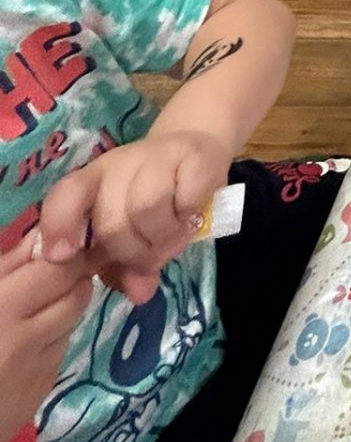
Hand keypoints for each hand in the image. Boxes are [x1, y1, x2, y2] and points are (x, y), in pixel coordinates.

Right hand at [0, 236, 93, 441]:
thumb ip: (5, 268)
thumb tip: (39, 239)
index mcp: (3, 310)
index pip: (61, 269)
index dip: (66, 255)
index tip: (58, 248)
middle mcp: (29, 339)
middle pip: (78, 293)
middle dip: (72, 277)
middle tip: (51, 273)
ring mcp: (39, 368)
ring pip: (74, 321)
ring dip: (64, 307)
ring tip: (34, 307)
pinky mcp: (42, 390)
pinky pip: (61, 350)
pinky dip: (53, 338)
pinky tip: (26, 341)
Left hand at [39, 129, 229, 303]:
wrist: (200, 148)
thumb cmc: (157, 193)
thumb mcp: (132, 228)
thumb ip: (126, 265)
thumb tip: (140, 294)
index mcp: (95, 179)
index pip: (66, 195)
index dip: (59, 226)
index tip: (65, 256)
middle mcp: (122, 163)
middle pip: (112, 221)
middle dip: (133, 252)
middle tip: (153, 257)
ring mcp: (159, 156)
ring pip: (147, 209)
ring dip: (163, 238)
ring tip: (176, 238)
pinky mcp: (197, 157)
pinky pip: (186, 199)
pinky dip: (189, 217)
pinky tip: (194, 215)